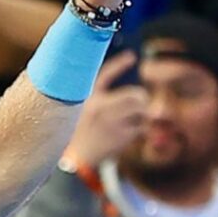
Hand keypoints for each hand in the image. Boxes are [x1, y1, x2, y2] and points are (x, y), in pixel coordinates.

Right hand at [65, 50, 145, 165]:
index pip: (104, 74)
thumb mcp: (80, 112)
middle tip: (139, 103)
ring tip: (132, 120)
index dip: (120, 64)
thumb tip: (126, 90)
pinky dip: (139, 130)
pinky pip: (141, 127)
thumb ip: (99, 98)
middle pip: (136, 95)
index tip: (132, 56)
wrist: (75, 161)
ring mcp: (112, 122)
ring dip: (141, 115)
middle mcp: (99, 107)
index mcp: (86, 99)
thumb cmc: (77, 134)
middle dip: (141, 99)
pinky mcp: (121, 136)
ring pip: (142, 110)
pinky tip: (127, 134)